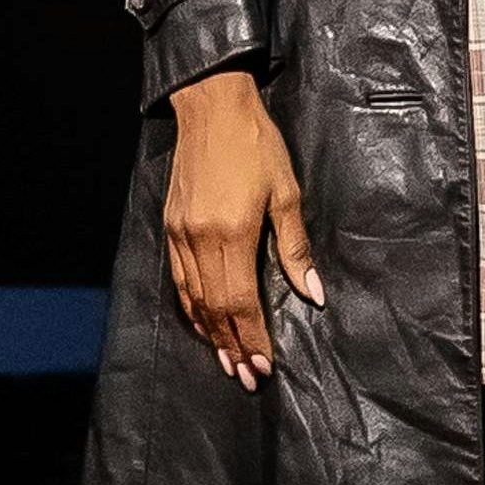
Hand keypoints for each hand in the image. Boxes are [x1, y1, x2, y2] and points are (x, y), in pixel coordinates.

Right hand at [161, 62, 322, 390]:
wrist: (211, 107)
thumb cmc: (256, 145)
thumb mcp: (286, 191)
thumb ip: (295, 247)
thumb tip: (314, 293)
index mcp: (232, 233)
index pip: (240, 302)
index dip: (252, 338)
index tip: (263, 366)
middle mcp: (200, 240)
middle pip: (215, 309)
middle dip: (232, 346)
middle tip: (248, 377)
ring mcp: (180, 235)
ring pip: (193, 300)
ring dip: (210, 334)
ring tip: (228, 361)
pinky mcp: (171, 227)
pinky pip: (179, 280)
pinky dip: (192, 308)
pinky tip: (203, 323)